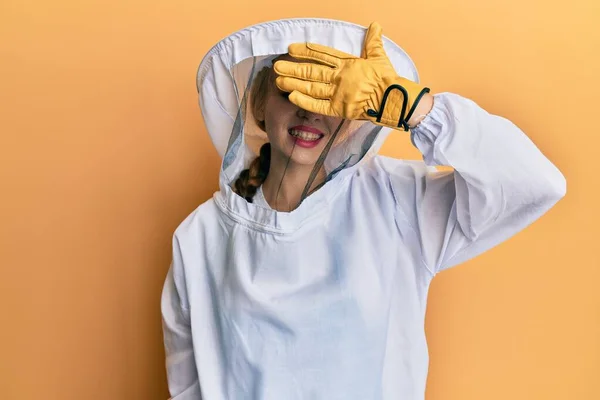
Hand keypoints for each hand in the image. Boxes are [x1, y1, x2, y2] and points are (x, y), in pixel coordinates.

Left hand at [274, 22, 430, 130]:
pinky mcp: (339, 108)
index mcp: (348, 63)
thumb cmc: (388, 80)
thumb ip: (373, 42)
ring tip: (278, 81)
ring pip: (311, 86)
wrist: (395, 100)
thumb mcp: (379, 57)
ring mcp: (338, 92)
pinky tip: (291, 97)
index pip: (323, 54)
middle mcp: (340, 76)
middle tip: (276, 66)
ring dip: (293, 83)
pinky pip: (318, 105)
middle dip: (293, 68)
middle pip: (312, 71)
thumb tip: (375, 25)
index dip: (306, 51)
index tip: (292, 49)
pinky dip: (305, 101)